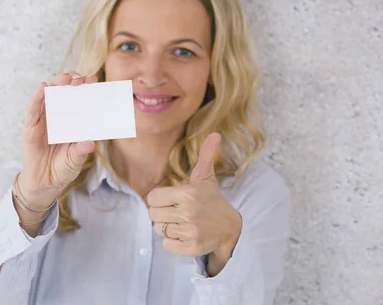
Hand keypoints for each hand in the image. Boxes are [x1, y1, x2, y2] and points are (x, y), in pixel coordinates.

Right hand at [19, 72, 97, 207]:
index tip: (94, 80)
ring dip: (56, 84)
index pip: (78, 99)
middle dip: (71, 82)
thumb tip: (90, 144)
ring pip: (48, 97)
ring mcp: (43, 121)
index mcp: (70, 121)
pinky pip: (33, 110)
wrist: (44, 184)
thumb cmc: (62, 168)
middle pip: (63, 93)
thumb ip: (81, 151)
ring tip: (65, 77)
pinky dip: (37, 97)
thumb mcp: (75, 160)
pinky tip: (43, 87)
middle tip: (81, 78)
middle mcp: (57, 117)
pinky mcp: (30, 128)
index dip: (84, 88)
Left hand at [147, 133, 242, 273]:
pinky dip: (174, 242)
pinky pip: (167, 245)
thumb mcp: (206, 178)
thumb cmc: (212, 201)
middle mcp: (188, 212)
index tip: (170, 200)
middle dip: (162, 214)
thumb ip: (206, 156)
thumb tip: (215, 134)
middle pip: (153, 215)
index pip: (152, 198)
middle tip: (177, 212)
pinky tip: (186, 234)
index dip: (159, 199)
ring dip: (168, 228)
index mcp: (187, 193)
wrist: (231, 228)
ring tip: (182, 223)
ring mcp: (190, 231)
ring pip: (160, 230)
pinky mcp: (191, 247)